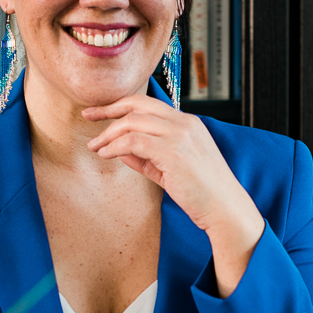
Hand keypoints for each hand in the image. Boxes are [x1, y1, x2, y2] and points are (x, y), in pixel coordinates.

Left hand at [83, 96, 264, 294]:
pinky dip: (115, 146)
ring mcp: (180, 135)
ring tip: (95, 147)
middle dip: (108, 110)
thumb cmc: (202, 193)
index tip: (99, 112)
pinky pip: (134, 141)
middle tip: (87, 116)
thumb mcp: (169, 170)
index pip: (147, 104)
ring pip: (133, 122)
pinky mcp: (173, 151)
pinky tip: (106, 155)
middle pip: (137, 105)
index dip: (120, 106)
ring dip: (109, 133)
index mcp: (187, 123)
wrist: (225, 209)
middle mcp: (184, 123)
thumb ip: (146, 157)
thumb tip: (119, 149)